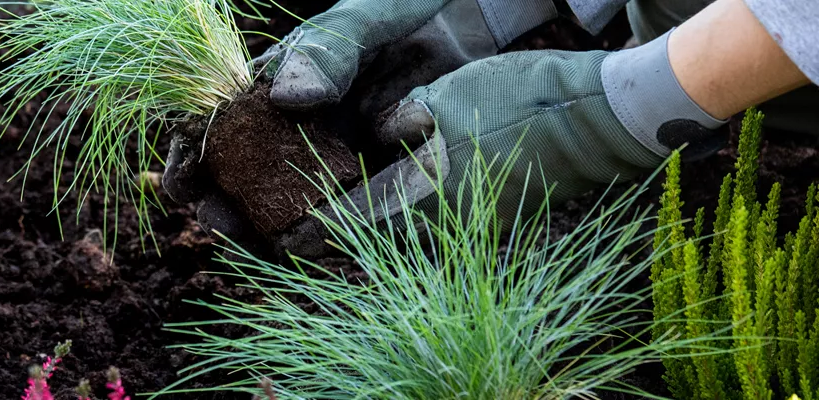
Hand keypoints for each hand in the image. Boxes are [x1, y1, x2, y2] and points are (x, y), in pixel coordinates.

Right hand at [164, 0, 548, 246]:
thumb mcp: (365, 19)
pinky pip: (335, 219)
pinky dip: (319, 238)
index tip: (182, 182)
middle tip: (220, 223)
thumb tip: (286, 98)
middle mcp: (288, 128)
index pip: (211, 123)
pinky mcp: (365, 183)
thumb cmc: (405, 10)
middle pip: (236, 177)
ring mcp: (324, 159)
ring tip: (263, 245)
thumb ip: (327, 51)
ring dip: (264, 232)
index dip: (188, 155)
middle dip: (220, 205)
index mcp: (270, 85)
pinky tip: (316, 249)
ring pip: (279, 206)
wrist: (472, 28)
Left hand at [280, 30, 728, 257]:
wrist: (597, 120)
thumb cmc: (519, 102)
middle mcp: (441, 225)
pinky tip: (401, 196)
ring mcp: (470, 230)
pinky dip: (410, 218)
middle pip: (372, 241)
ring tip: (347, 209)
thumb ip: (399, 125)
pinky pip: (436, 228)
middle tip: (304, 223)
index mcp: (420, 197)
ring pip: (405, 237)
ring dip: (374, 228)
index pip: (348, 225)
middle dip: (338, 234)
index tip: (282, 237)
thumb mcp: (443, 98)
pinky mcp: (491, 224)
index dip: (311, 231)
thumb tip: (381, 139)